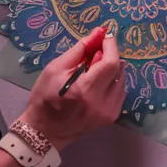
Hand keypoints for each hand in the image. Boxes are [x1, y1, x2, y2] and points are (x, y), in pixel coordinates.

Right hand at [23, 28, 124, 151]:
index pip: (110, 62)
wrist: (44, 132)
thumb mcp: (55, 68)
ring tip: (96, 68)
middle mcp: (102, 102)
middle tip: (97, 51)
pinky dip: (113, 82)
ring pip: (121, 80)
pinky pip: (120, 92)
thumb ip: (78, 50)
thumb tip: (96, 34)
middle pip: (119, 69)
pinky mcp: (110, 118)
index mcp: (86, 89)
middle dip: (110, 55)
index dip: (111, 46)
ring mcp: (108, 112)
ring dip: (113, 69)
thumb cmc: (45, 97)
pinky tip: (100, 81)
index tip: (105, 36)